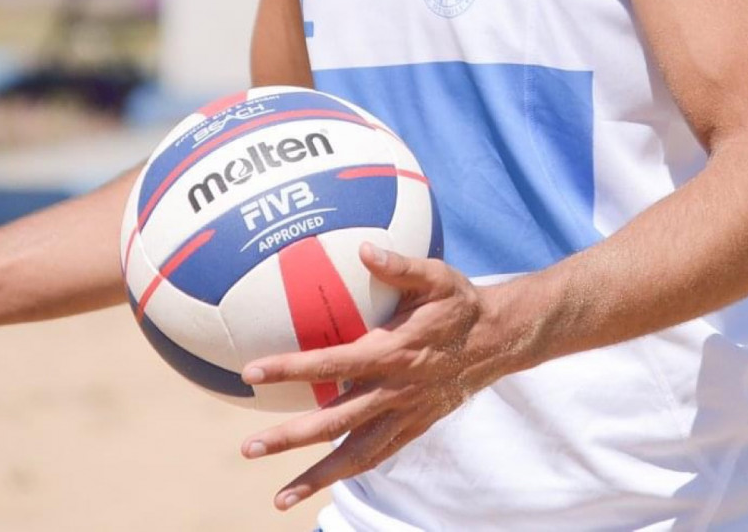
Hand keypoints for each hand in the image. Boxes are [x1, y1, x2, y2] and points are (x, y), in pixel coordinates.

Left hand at [239, 243, 523, 511]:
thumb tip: (364, 248)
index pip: (334, 363)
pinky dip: (348, 473)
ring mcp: (405, 415)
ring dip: (316, 477)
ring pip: (356, 454)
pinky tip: (319, 485)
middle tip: (248, 448)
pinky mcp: (414, 428)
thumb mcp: (437, 276)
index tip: (252, 372)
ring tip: (280, 498)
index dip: (292, 368)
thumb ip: (400, 265)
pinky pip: (377, 456)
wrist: (499, 341)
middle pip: (335, 422)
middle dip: (290, 438)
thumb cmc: (460, 303)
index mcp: (395, 353)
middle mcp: (396, 391)